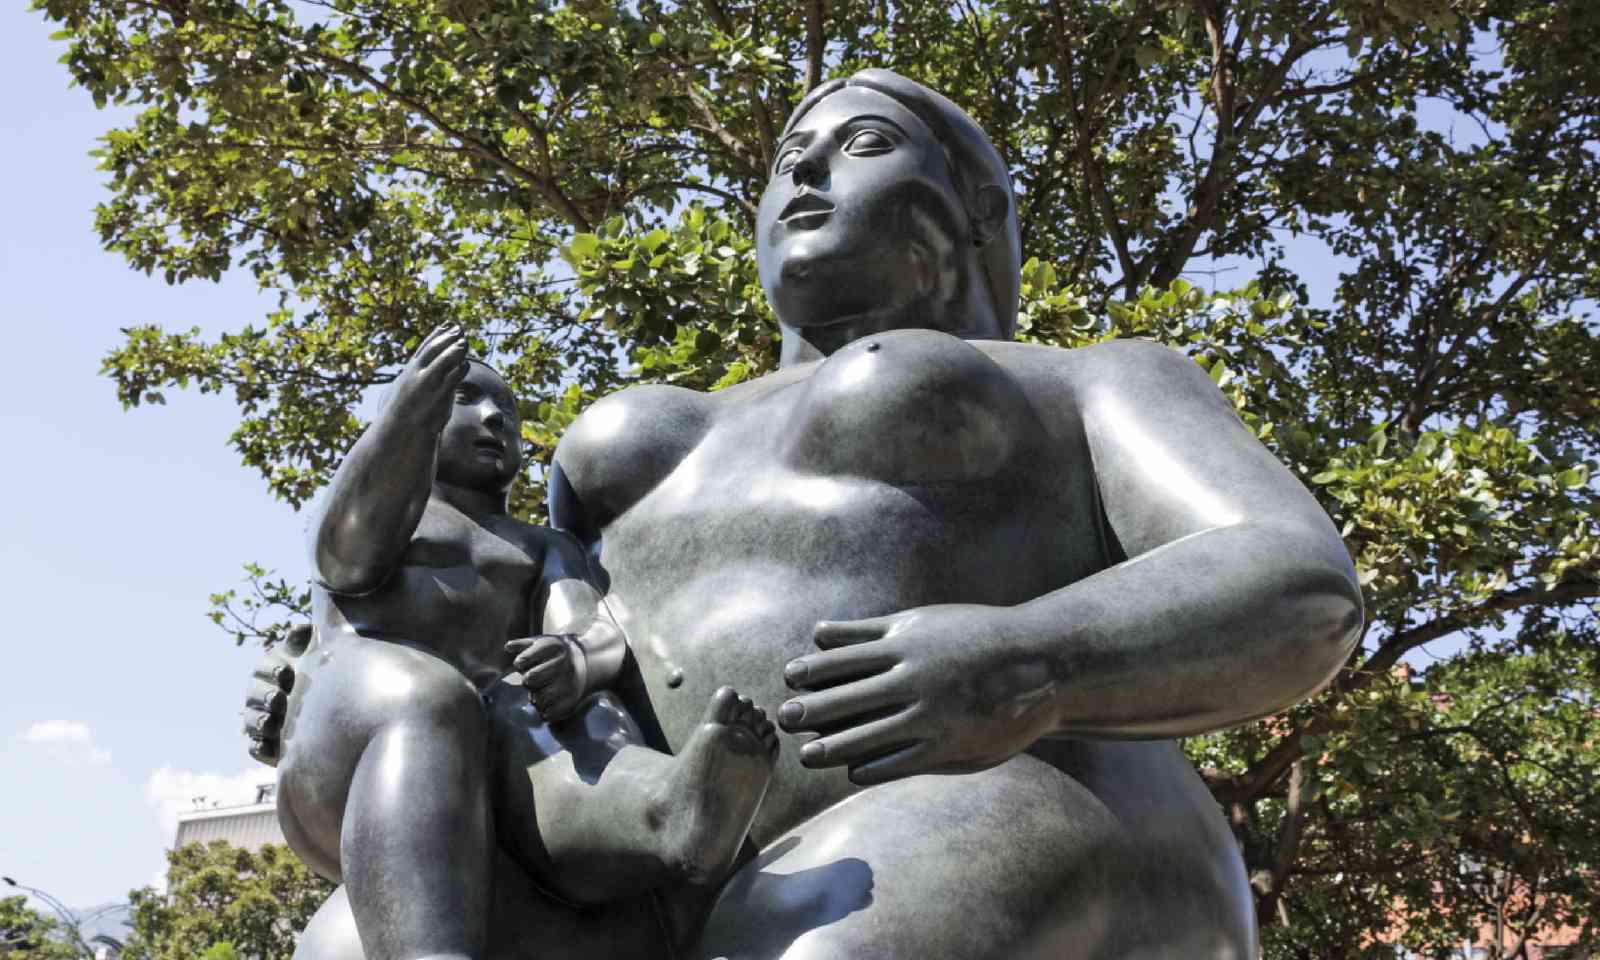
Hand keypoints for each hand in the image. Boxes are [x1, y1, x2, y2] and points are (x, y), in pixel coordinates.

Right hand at [244, 624, 308, 766]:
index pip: (263, 669)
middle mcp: (259, 695)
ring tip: (274, 722)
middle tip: (280, 699)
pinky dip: (259, 748)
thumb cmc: (317, 673)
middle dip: (266, 697)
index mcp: (269, 671)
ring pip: (252, 721)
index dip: (272, 670)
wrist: (328, 705)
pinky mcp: (266, 744)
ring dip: (261, 722)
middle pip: (254, 696)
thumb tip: (302, 628)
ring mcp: (260, 720)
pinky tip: (271, 748)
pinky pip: (254, 748)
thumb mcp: (313, 655)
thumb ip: (305, 641)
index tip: (287, 673)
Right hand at [389, 323, 469, 427]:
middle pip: (432, 351)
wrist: (400, 429)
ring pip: (440, 364)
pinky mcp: (434, 398)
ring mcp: (424, 386)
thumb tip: (441, 365)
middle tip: (458, 329)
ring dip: (452, 352)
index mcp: (411, 370)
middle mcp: (416, 374)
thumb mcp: (413, 386)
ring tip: (464, 343)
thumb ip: (427, 374)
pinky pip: (448, 382)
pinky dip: (457, 372)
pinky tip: (465, 365)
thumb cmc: (410, 408)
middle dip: (445, 339)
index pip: (425, 347)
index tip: (448, 324)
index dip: (437, 335)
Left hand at [508, 635, 586, 722]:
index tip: (523, 663)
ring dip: (535, 695)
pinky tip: (548, 701)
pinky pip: (548, 713)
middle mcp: (564, 664)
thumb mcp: (542, 642)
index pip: (523, 661)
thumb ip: (523, 645)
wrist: (587, 663)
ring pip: (538, 698)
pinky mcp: (571, 700)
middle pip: (531, 679)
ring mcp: (569, 683)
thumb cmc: (556, 653)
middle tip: (533, 678)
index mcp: (554, 647)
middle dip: (528, 680)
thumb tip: (508, 647)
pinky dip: (544, 710)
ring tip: (542, 689)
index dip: (521, 663)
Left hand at [778, 604, 1060, 785]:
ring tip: (809, 754)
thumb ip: (869, 631)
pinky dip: (872, 767)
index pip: (843, 659)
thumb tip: (818, 633)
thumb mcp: (921, 621)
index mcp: (905, 644)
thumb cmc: (974, 636)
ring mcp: (930, 715)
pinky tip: (854, 771)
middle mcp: (913, 679)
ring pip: (868, 736)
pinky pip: (900, 762)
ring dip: (832, 748)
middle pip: (847, 698)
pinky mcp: (948, 745)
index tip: (789, 678)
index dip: (812, 670)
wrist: (1039, 664)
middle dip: (812, 710)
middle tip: (784, 718)